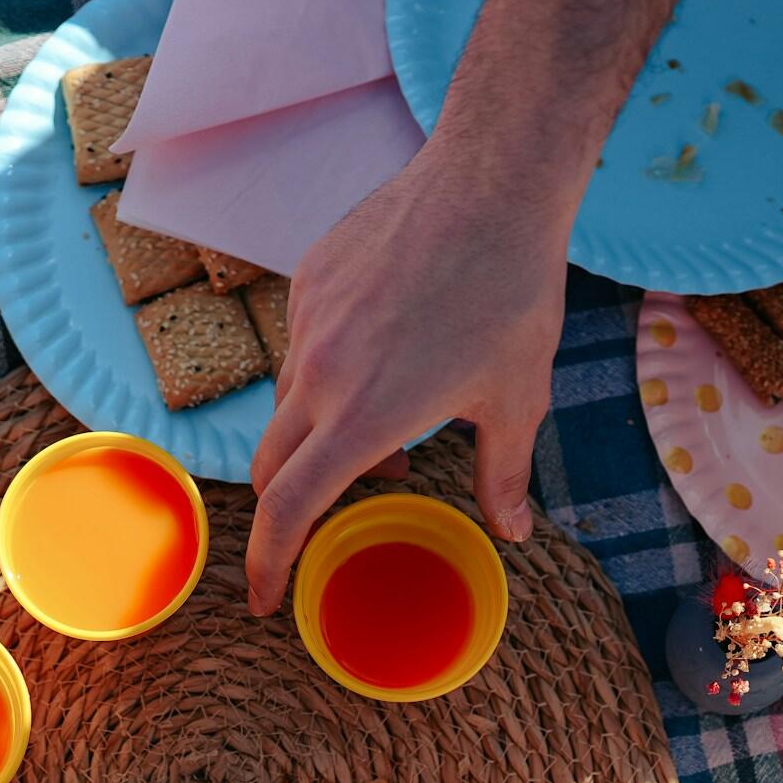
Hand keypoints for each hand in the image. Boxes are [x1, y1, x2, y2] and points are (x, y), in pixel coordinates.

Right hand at [244, 138, 567, 613]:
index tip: (263, 598)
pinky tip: (384, 351)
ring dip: (317, 434)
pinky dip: (329, 371)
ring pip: (289, 402)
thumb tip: (513, 533)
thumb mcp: (518, 401)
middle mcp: (322, 374)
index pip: (287, 509)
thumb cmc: (512, 296)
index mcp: (365, 417)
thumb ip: (504, 476)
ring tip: (382, 427)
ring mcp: (310, 322)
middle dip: (288, 506)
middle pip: (270, 465)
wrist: (491, 184)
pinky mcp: (311, 278)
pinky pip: (304, 344)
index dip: (266, 563)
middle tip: (319, 521)